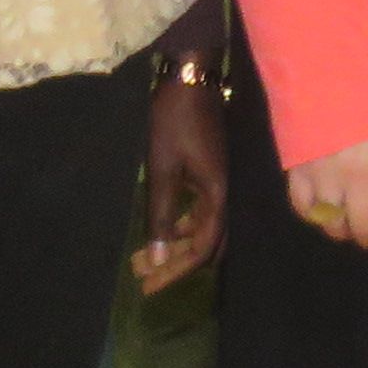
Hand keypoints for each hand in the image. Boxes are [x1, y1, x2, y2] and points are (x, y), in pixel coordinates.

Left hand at [132, 72, 227, 292]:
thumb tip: (155, 258)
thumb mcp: (162, 170)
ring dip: (176, 247)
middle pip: (208, 244)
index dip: (177, 271)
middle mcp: (224, 194)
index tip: (150, 287)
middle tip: (147, 281)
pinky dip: (179, 227)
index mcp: (217, 195)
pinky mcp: (209, 175)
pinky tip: (160, 231)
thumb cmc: (174, 122)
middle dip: (178, 266)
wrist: (190, 80)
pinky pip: (199, 213)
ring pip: (202, 229)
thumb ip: (160, 215)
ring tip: (144, 260)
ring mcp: (218, 184)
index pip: (202, 248)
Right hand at [286, 123, 367, 252]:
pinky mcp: (297, 171)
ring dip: (339, 230)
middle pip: (363, 226)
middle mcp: (358, 182)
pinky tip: (317, 215)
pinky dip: (310, 215)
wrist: (327, 71)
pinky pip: (302, 206)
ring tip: (344, 230)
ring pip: (331, 222)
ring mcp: (325, 179)